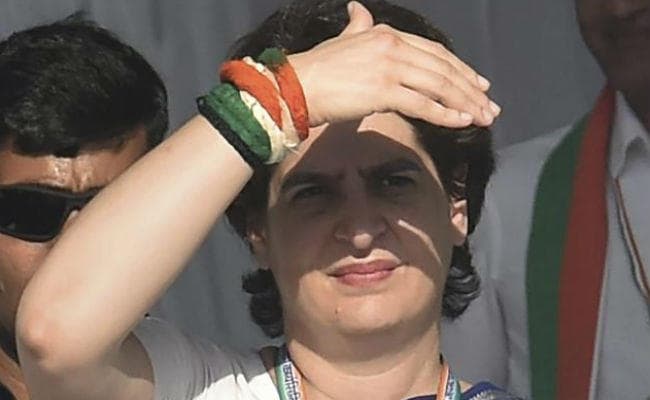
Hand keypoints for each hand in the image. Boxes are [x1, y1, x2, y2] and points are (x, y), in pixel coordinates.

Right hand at [288, 1, 499, 127]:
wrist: (295, 86)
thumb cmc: (318, 68)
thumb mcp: (343, 39)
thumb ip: (357, 24)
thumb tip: (357, 8)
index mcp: (387, 35)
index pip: (435, 52)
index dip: (461, 69)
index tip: (479, 85)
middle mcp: (393, 47)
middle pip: (443, 69)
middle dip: (470, 90)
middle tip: (489, 108)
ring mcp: (389, 68)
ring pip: (438, 86)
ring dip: (464, 104)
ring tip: (482, 119)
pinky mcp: (383, 91)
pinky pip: (423, 104)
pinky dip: (445, 114)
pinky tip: (461, 123)